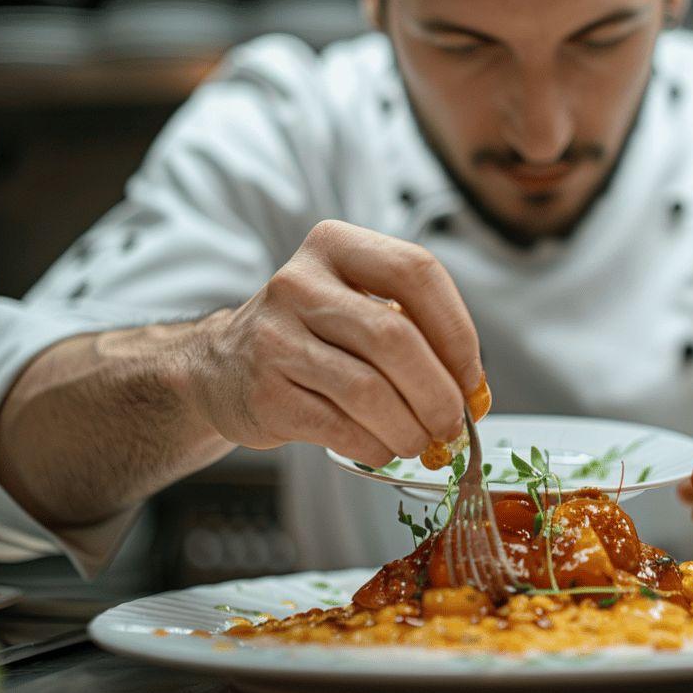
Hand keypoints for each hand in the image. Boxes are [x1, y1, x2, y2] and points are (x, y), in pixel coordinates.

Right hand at [189, 220, 484, 465]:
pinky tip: (383, 447)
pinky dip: (376, 445)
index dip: (457, 330)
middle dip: (438, 392)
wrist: (221, 367)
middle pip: (395, 338)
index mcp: (335, 246)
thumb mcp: (356, 306)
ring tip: (422, 442)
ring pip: (369, 390)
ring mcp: (275, 337)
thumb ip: (415, 332)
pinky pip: (339, 426)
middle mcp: (299, 283)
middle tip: (453, 423)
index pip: (416, 272)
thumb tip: (472, 391)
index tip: (471, 376)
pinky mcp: (264, 392)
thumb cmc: (312, 336)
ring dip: (410, 428)